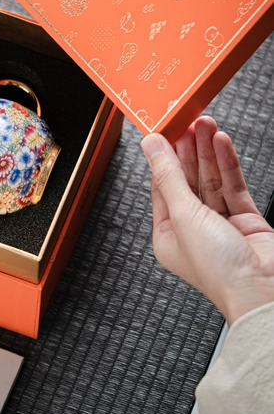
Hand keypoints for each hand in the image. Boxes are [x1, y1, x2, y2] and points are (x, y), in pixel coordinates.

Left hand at [141, 116, 273, 324]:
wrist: (262, 291)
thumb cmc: (219, 270)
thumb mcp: (183, 215)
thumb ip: (169, 176)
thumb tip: (152, 147)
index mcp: (169, 236)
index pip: (162, 187)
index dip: (164, 157)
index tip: (165, 131)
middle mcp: (193, 230)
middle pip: (188, 180)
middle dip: (189, 150)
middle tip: (188, 121)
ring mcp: (221, 225)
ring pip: (212, 180)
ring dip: (208, 152)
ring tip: (206, 124)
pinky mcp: (246, 221)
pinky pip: (233, 186)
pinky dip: (228, 164)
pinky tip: (221, 143)